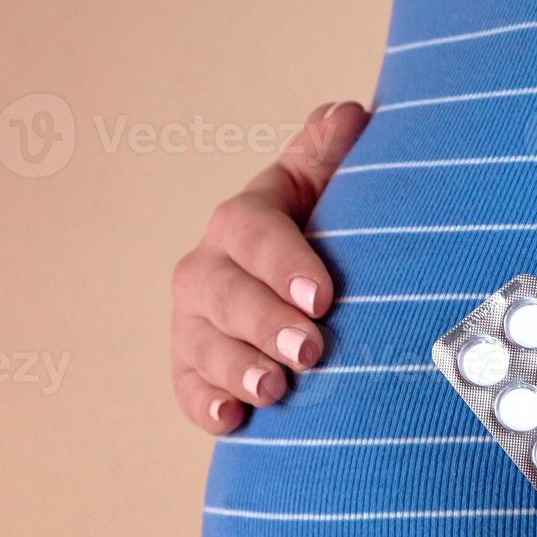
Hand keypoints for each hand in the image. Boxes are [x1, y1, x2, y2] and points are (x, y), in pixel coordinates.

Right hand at [170, 102, 369, 432]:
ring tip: (275, 390)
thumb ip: (332, 155)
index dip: (283, 262)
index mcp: (243, 220)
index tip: (324, 294)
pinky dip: (207, 407)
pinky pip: (188, 392)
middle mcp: (208, 269)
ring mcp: (195, 324)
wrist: (306, 298)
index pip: (251, 231)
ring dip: (237, 369)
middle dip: (265, 322)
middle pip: (222, 293)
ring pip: (201, 345)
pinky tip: (232, 421)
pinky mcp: (193, 372)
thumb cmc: (329, 236)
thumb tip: (348, 115)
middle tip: (311, 349)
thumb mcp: (331, 191)